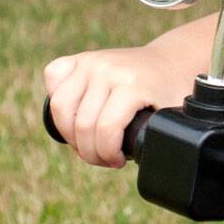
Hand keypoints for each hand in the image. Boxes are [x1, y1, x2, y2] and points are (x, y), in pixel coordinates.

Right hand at [42, 46, 181, 167]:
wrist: (169, 62)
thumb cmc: (169, 95)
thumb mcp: (170, 119)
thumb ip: (156, 140)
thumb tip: (147, 166)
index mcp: (132, 85)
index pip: (105, 129)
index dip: (107, 154)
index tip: (118, 161)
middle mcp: (107, 70)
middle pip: (82, 124)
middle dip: (90, 152)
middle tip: (103, 158)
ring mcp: (90, 62)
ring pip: (60, 106)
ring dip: (69, 134)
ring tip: (86, 143)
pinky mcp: (78, 58)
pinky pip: (52, 77)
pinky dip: (57, 100)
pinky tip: (74, 114)